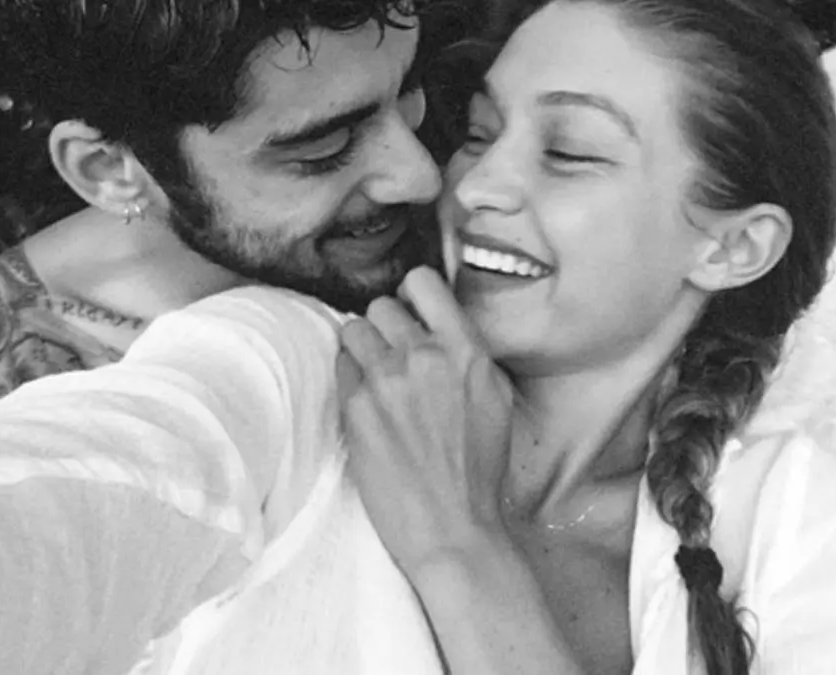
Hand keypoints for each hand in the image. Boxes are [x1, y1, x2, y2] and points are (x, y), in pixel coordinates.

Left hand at [338, 266, 513, 574]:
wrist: (452, 525)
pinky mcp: (356, 407)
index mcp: (466, 350)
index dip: (412, 294)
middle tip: (392, 355)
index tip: (410, 311)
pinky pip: (340, 367)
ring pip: (353, 329)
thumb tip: (441, 329)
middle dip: (385, 327)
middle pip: (382, 306)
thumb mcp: (495, 399)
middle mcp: (425, 356)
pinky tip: (366, 404)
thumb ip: (468, 356)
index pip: (424, 283)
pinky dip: (350, 379)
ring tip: (374, 376)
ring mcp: (386, 379)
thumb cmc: (478, 470)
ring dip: (361, 348)